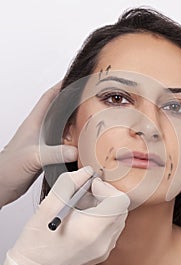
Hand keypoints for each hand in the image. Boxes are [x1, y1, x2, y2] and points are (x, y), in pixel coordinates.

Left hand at [0, 83, 77, 206]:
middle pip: (57, 110)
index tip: (74, 79)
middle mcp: (39, 130)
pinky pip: (62, 142)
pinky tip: (80, 143)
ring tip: (87, 118)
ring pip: (61, 126)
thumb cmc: (8, 168)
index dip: (60, 86)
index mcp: (34, 124)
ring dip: (73, 122)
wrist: (1, 185)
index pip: (48, 98)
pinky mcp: (45, 153)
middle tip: (86, 98)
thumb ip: (54, 153)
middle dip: (71, 102)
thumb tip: (74, 150)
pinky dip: (72, 140)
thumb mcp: (33, 157)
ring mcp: (42, 141)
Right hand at [0, 167, 129, 264]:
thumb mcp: (49, 205)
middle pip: (121, 208)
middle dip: (104, 195)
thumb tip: (87, 172)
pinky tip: (81, 218)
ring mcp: (105, 249)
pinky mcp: (102, 253)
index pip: (120, 201)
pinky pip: (111, 228)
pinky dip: (101, 218)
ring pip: (117, 217)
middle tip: (84, 194)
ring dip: (103, 206)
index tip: (90, 186)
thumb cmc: (36, 242)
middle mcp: (104, 242)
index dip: (106, 188)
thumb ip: (70, 183)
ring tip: (80, 207)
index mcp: (93, 230)